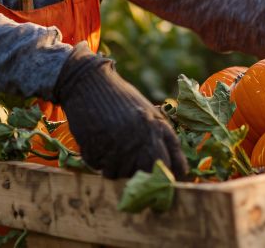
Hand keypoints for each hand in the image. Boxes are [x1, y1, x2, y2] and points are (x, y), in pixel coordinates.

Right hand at [52, 47, 186, 178]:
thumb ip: (158, 136)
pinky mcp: (98, 150)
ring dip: (115, 166)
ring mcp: (120, 146)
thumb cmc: (119, 98)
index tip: (165, 181)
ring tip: (109, 144)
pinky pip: (100, 167)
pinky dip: (97, 159)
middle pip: (149, 174)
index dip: (171, 177)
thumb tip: (167, 168)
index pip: (176, 164)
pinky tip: (96, 141)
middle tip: (131, 169)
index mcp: (159, 128)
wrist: (88, 83)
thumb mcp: (146, 112)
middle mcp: (143, 139)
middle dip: (141, 176)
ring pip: (121, 174)